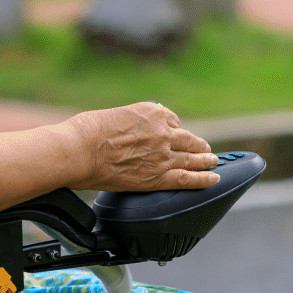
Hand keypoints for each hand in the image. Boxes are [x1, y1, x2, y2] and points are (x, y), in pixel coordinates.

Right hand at [62, 102, 219, 191]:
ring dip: (205, 160)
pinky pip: (187, 178)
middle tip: (205, 148)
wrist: (79, 149)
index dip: (177, 129)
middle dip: (197, 144)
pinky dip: (203, 179)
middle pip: (187, 139)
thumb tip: (130, 130)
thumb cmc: (86, 132)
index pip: (172, 120)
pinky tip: (213, 179)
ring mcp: (162, 155)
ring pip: (192, 158)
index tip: (179, 133)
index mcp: (151, 113)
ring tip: (213, 162)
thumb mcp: (113, 115)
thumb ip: (130, 123)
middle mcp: (162, 131)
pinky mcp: (158, 177)